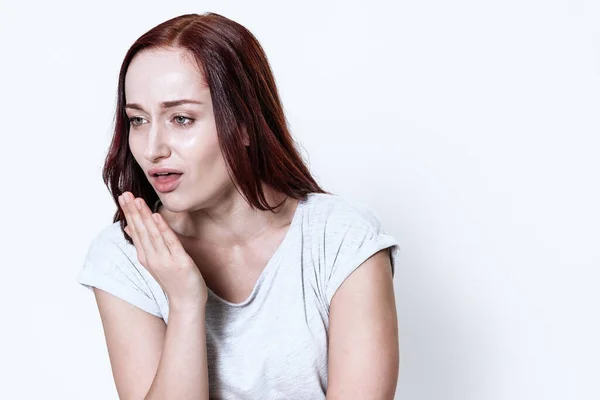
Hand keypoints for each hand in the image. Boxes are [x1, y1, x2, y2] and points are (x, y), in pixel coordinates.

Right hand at [118, 191, 207, 309]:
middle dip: (133, 211)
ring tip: (138, 200)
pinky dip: (163, 229)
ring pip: (152, 235)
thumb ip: (144, 244)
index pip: (135, 230)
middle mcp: (152, 258)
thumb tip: (129, 227)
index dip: (129, 213)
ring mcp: (165, 261)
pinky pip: (170, 243)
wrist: (186, 302)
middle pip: (141, 230)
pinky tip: (157, 216)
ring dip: (145, 216)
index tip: (123, 197)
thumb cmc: (173, 280)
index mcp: (146, 256)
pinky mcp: (179, 263)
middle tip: (125, 194)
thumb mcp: (155, 261)